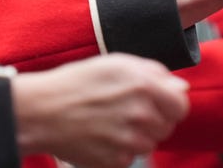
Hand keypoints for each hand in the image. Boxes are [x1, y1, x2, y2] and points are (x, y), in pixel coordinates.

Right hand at [12, 53, 188, 167]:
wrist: (41, 111)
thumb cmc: (75, 82)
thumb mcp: (114, 63)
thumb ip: (153, 72)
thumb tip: (180, 87)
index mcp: (144, 85)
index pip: (181, 104)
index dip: (170, 104)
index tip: (157, 103)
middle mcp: (141, 113)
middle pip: (166, 126)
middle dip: (151, 118)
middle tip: (123, 109)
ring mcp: (131, 140)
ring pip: (149, 143)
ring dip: (135, 135)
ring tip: (108, 121)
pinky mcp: (118, 160)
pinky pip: (131, 156)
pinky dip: (119, 149)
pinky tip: (100, 134)